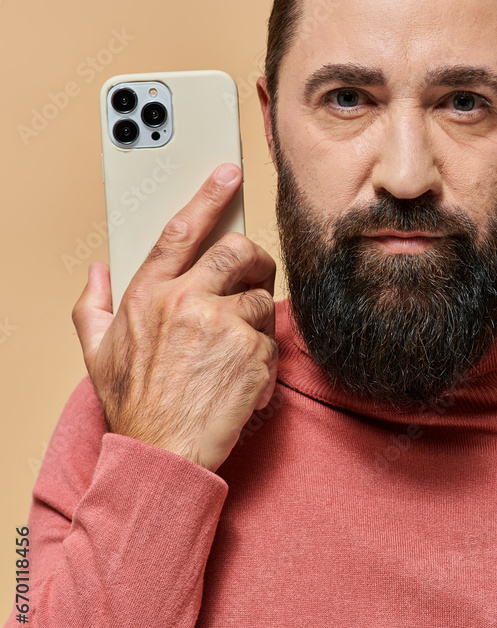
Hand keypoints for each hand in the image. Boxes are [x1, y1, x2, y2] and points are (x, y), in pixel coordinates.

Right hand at [72, 163, 277, 472]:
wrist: (163, 453)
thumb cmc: (135, 405)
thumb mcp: (97, 352)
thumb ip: (91, 304)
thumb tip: (97, 271)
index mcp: (148, 295)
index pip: (181, 230)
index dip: (209, 196)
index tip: (229, 174)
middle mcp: (184, 302)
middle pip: (236, 250)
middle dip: (252, 259)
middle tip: (252, 277)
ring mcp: (220, 325)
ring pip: (260, 297)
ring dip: (255, 322)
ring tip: (236, 351)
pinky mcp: (250, 352)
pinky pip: (273, 339)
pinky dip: (265, 359)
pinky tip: (243, 378)